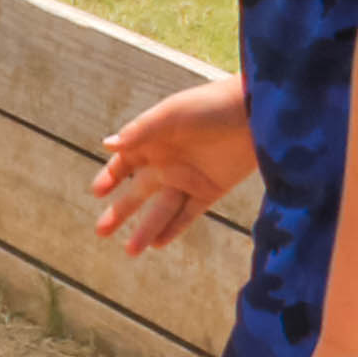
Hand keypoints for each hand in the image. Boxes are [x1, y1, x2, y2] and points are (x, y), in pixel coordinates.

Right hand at [90, 76, 257, 254]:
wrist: (259, 113)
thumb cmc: (212, 105)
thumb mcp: (172, 114)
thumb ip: (141, 131)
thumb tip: (107, 146)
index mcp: (154, 141)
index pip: (124, 163)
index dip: (110, 177)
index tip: (99, 192)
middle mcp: (167, 162)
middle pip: (138, 193)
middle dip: (119, 211)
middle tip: (101, 232)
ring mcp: (189, 178)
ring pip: (162, 209)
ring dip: (145, 229)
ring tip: (131, 251)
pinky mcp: (212, 190)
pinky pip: (188, 214)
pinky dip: (174, 228)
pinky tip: (159, 244)